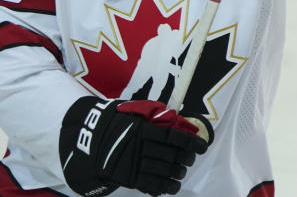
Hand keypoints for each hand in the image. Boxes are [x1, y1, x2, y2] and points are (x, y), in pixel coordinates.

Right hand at [59, 97, 212, 195]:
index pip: (172, 137)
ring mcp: (132, 164)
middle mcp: (138, 147)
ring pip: (163, 172)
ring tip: (181, 171)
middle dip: (186, 158)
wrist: (90, 142)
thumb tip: (180, 120)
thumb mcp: (134, 114)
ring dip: (177, 173)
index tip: (203, 146)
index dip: (190, 142)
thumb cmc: (118, 124)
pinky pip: (150, 186)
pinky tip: (172, 186)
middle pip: (170, 155)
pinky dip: (165, 188)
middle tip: (191, 159)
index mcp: (142, 129)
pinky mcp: (128, 179)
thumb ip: (155, 116)